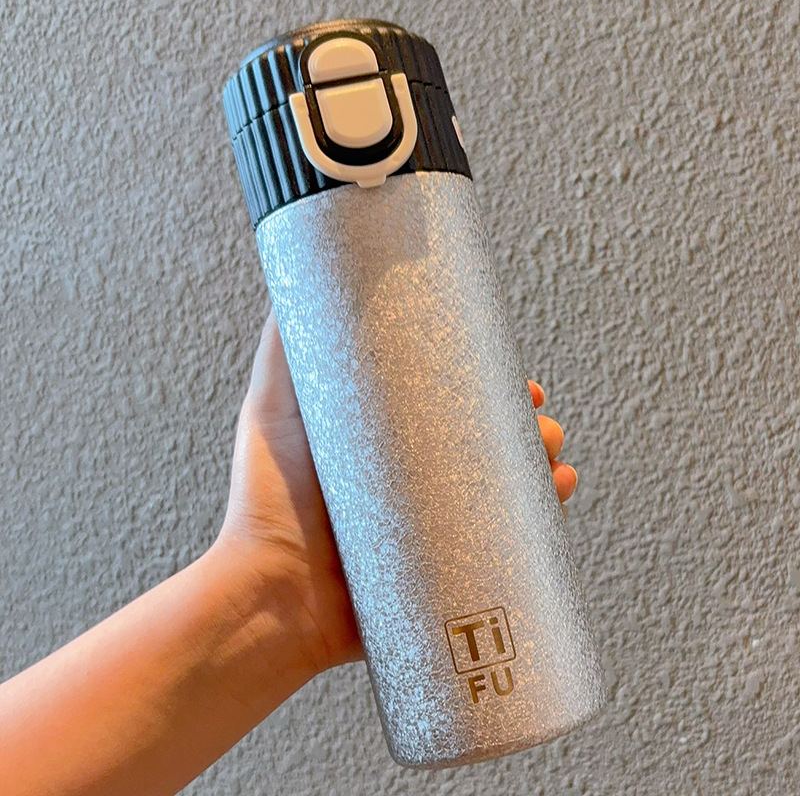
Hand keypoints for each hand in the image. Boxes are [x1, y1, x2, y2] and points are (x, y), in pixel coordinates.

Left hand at [216, 309, 578, 674]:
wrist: (275, 591)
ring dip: (542, 468)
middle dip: (526, 429)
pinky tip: (558, 496)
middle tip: (537, 423)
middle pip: (488, 446)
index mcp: (391, 445)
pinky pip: (507, 544)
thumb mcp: (275, 406)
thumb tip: (299, 277)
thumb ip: (286, 345)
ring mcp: (433, 527)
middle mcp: (416, 482)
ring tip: (551, 460)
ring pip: (506, 490)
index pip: (455, 407)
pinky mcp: (444, 570)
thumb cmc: (268, 498)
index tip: (516, 382)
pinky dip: (541, 518)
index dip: (492, 392)